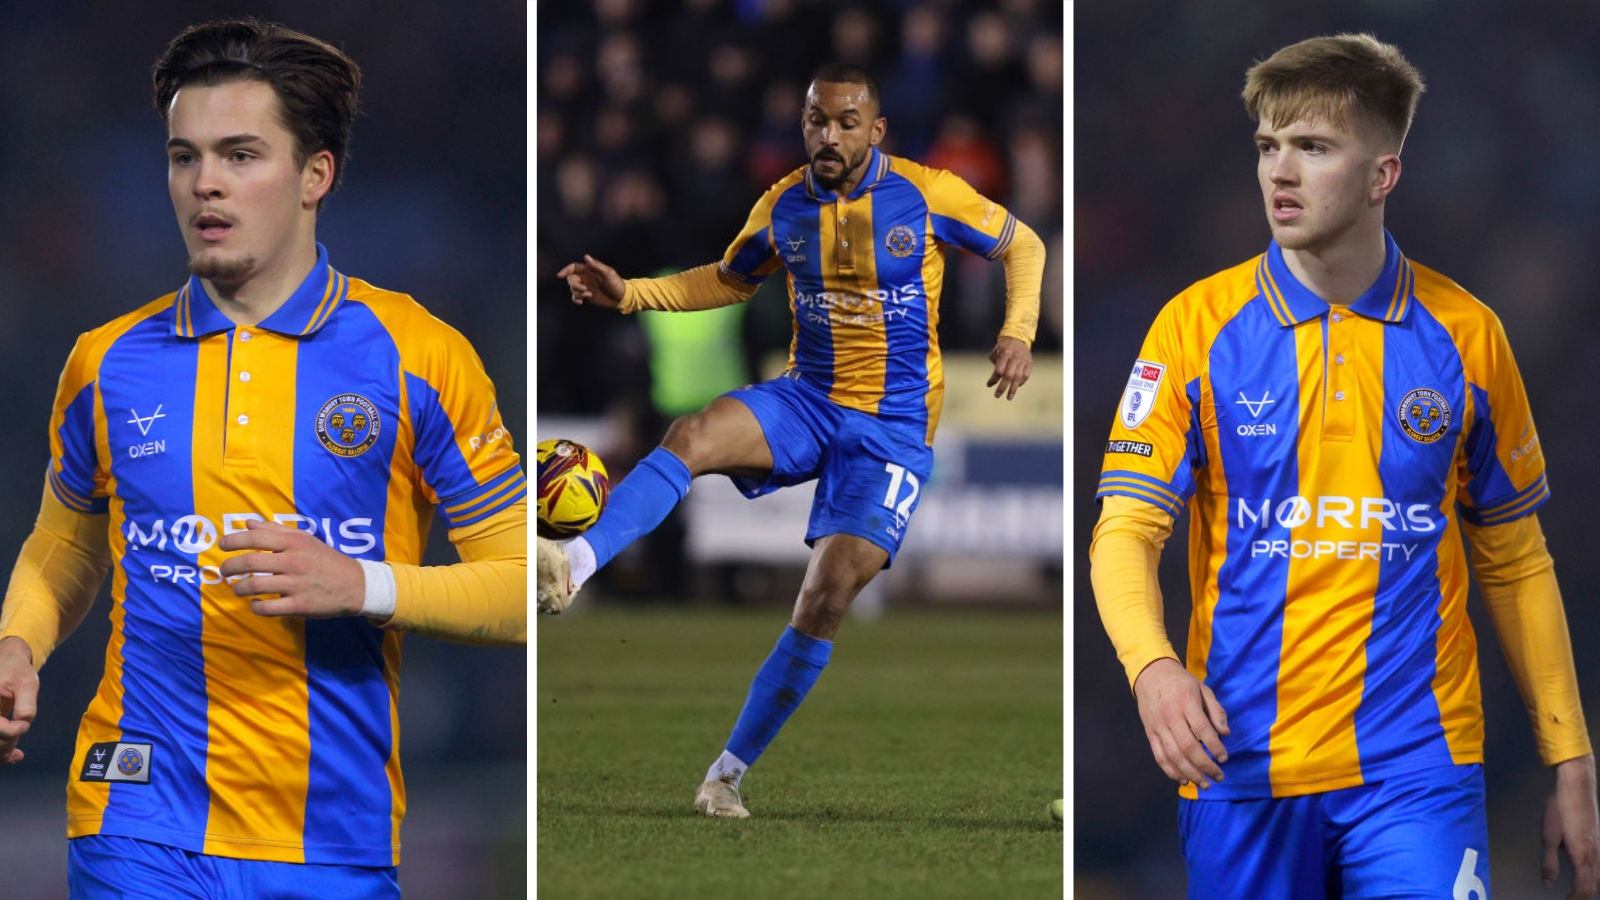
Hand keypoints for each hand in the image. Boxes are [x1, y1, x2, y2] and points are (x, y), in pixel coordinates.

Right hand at [0, 636, 36, 764]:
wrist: (6, 660)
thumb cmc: (16, 669)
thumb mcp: (26, 682)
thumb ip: (26, 704)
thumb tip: (22, 725)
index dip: (9, 731)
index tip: (24, 726)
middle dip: (4, 744)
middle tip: (20, 743)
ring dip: (0, 752)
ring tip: (17, 755)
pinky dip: (0, 749)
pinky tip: (13, 755)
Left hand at [218, 520, 365, 617]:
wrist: (355, 585)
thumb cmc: (326, 560)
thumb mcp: (305, 539)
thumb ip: (276, 530)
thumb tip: (248, 523)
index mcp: (294, 543)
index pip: (256, 537)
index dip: (234, 540)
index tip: (222, 545)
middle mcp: (294, 561)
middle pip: (250, 562)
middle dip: (230, 567)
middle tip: (223, 571)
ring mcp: (296, 584)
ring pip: (255, 585)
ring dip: (239, 588)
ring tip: (237, 588)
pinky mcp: (299, 605)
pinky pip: (268, 608)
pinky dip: (255, 606)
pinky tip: (255, 603)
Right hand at [555, 254, 625, 308]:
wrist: (621, 298)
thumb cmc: (616, 284)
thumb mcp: (608, 274)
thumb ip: (596, 266)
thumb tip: (586, 257)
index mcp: (590, 270)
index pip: (574, 268)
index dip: (566, 270)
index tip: (560, 275)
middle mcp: (586, 278)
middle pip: (571, 279)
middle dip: (575, 285)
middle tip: (585, 289)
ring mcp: (586, 287)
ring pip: (573, 289)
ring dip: (578, 293)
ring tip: (590, 295)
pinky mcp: (587, 295)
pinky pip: (576, 297)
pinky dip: (576, 299)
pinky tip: (581, 302)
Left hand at [986, 336, 1031, 399]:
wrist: (1018, 336)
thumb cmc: (1004, 346)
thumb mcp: (996, 351)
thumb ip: (995, 363)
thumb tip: (994, 379)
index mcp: (1005, 354)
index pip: (999, 370)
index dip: (993, 379)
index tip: (988, 385)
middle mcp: (1014, 358)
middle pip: (1008, 376)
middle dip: (1002, 387)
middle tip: (997, 395)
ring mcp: (1023, 361)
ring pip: (1018, 378)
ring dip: (1013, 389)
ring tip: (1008, 398)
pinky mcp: (1029, 363)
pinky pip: (1025, 376)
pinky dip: (1021, 383)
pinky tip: (1016, 387)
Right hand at [1133, 657, 1229, 788]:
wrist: (1150, 673)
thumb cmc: (1181, 682)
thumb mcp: (1203, 689)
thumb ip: (1216, 711)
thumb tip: (1225, 733)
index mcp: (1186, 702)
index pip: (1202, 730)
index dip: (1215, 747)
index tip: (1224, 759)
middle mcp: (1171, 716)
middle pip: (1188, 747)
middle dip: (1205, 765)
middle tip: (1219, 777)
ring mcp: (1158, 726)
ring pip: (1174, 755)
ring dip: (1190, 773)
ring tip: (1204, 784)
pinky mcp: (1150, 733)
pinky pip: (1160, 756)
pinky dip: (1171, 771)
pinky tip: (1183, 780)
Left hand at [1544, 754, 1599, 898]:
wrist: (1577, 787)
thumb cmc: (1561, 809)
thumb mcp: (1549, 836)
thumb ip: (1549, 862)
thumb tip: (1548, 884)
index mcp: (1582, 856)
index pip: (1582, 887)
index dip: (1574, 898)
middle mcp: (1595, 854)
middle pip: (1593, 885)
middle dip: (1582, 896)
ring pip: (1598, 875)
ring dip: (1589, 886)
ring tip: (1578, 892)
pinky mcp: (1599, 839)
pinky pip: (1599, 865)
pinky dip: (1593, 875)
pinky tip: (1585, 872)